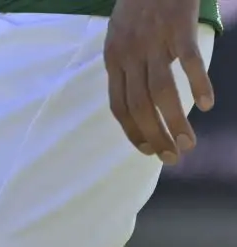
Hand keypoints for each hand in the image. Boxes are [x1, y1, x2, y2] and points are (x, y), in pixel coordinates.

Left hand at [105, 0, 214, 162]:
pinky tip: (206, 103)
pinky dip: (198, 84)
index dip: (132, 131)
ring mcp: (154, 42)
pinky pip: (189, 62)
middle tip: (171, 157)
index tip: (147, 150)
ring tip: (187, 143)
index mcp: (113, 60)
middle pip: (140, 105)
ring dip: (174, 121)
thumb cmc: (139, 5)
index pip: (119, 106)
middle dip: (155, 135)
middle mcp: (130, 55)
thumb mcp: (120, 37)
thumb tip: (135, 100)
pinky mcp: (179, 29)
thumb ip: (126, 67)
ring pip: (162, 92)